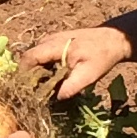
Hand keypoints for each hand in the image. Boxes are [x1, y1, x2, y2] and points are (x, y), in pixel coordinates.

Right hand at [21, 23, 135, 99]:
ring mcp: (51, 38)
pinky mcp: (55, 41)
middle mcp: (49, 39)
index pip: (28, 58)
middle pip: (28, 58)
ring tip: (44, 87)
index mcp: (54, 46)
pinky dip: (43, 66)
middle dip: (29, 75)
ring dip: (36, 71)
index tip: (26, 90)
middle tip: (36, 92)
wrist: (113, 39)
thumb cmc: (102, 57)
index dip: (23, 74)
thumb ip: (70, 87)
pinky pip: (42, 54)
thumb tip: (55, 98)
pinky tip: (52, 77)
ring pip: (35, 56)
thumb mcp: (88, 75)